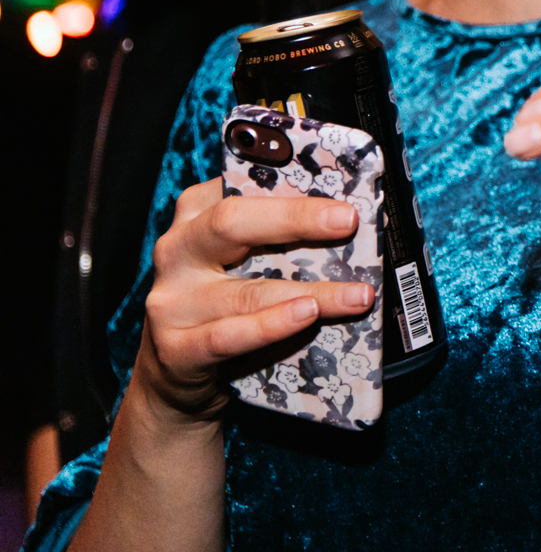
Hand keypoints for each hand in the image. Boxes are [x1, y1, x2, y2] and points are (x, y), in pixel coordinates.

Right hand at [137, 180, 373, 423]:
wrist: (177, 366)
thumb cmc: (223, 296)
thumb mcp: (241, 254)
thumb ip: (277, 235)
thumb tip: (344, 221)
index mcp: (196, 213)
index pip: (241, 187)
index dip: (288, 185)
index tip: (335, 187)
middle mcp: (177, 250)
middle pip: (231, 223)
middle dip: (295, 219)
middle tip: (348, 221)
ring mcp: (172, 301)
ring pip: (247, 291)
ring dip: (312, 292)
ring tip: (356, 294)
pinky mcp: (175, 348)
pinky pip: (228, 336)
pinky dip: (272, 325)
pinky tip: (307, 316)